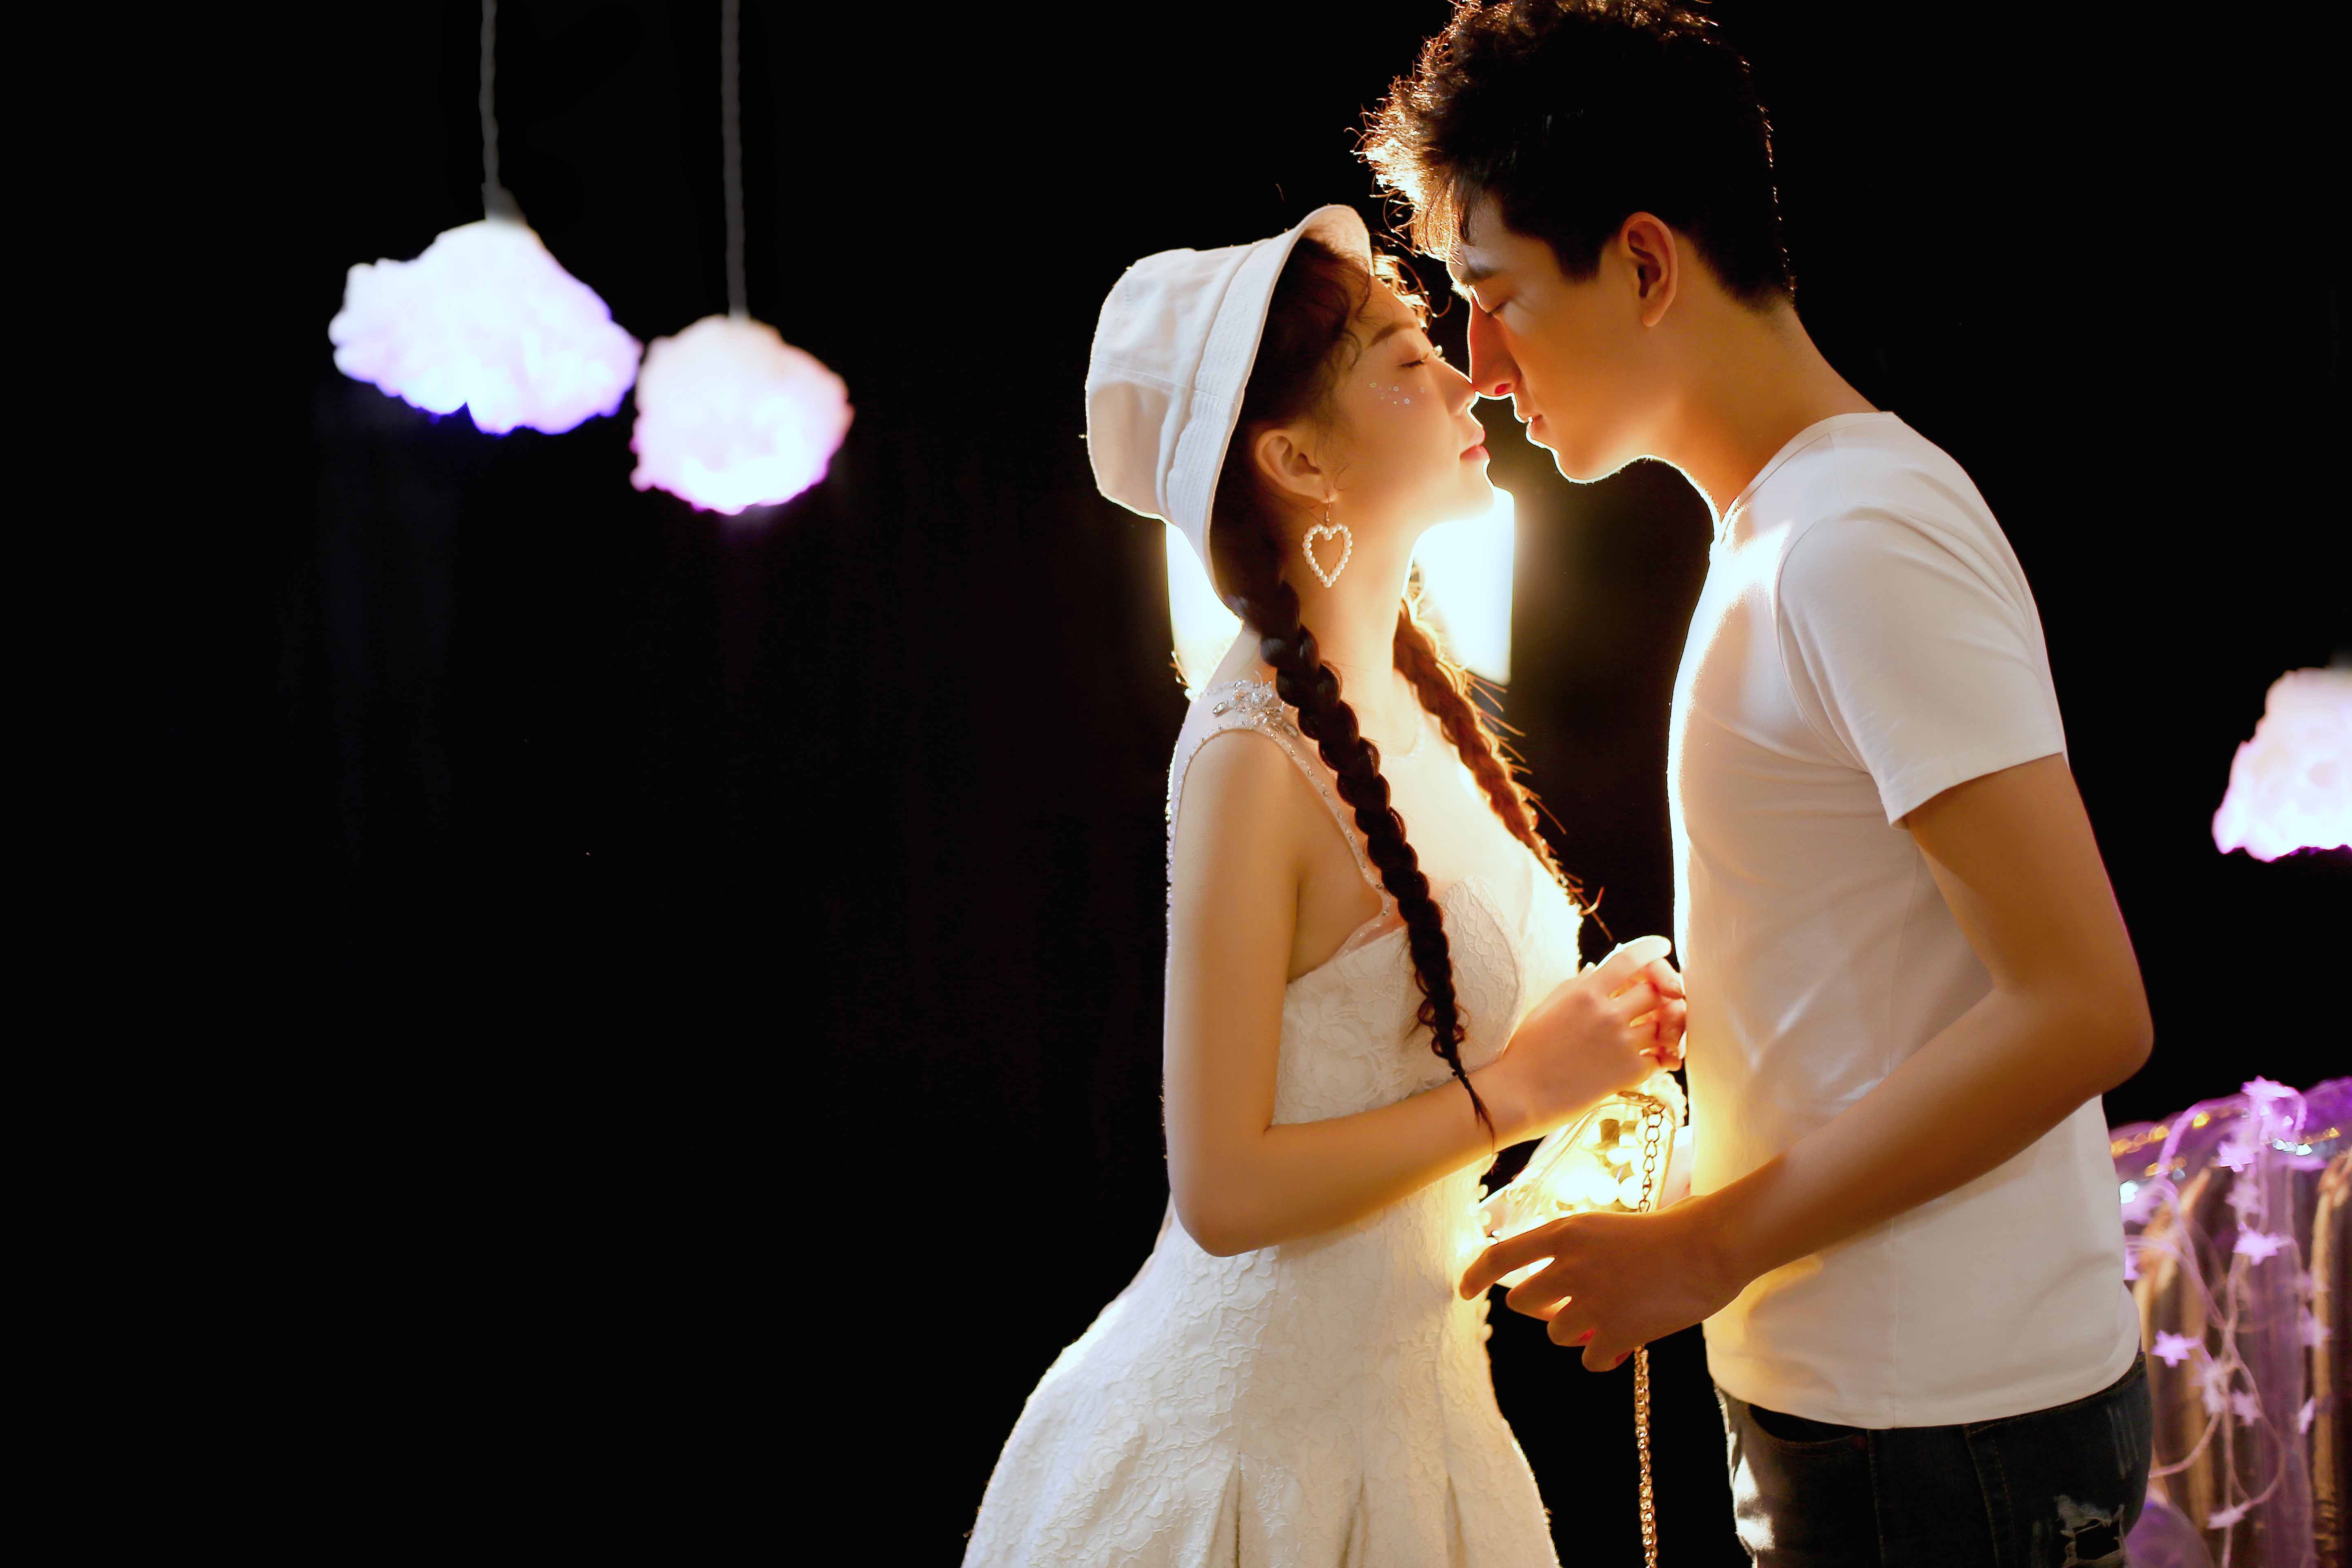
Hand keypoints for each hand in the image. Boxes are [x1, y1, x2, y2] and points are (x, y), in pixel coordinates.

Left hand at [1458, 1191, 1749, 1370]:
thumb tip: (1551, 1276)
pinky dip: (1604, 1356)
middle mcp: (1569, 1267)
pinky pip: (1591, 1359)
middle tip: (1570, 1304)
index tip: (1465, 1292)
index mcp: (1564, 1233)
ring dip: (1576, 1331)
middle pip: (1523, 1303)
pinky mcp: (1618, 1332)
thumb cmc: (1666, 1231)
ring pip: (1556, 1333)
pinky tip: (1625, 1343)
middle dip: (1541, 1308)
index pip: (1500, 1256)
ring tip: (1609, 1316)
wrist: (1710, 1247)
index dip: (1475, 1275)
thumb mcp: (1606, 1226)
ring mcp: (1592, 1302)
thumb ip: (1574, 1249)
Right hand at [1492, 936, 1686, 1133]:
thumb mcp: (1546, 1008)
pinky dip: (1665, 1056)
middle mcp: (1607, 1014)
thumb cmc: (1525, 1051)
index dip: (1651, 949)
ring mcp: (1621, 1043)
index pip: (1629, 959)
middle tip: (1666, 997)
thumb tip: (1597, 970)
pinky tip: (1660, 1058)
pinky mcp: (1629, 1073)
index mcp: (1584, 993)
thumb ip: (1576, 987)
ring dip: (1668, 1025)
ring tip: (1664, 1029)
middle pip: (1656, 990)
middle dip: (1665, 990)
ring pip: (1666, 1023)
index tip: (1663, 947)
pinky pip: (1663, 1057)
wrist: (1520, 1095)